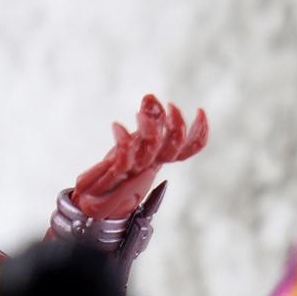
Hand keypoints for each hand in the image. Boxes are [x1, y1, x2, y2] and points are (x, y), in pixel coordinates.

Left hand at [71, 95, 207, 221]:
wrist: (95, 196)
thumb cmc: (116, 169)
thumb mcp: (135, 141)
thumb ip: (146, 120)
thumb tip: (150, 99)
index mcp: (159, 157)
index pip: (189, 148)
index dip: (200, 132)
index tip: (200, 111)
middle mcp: (152, 163)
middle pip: (173, 147)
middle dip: (176, 124)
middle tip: (170, 106)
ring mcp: (136, 168)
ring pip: (151, 149)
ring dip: (150, 127)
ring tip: (140, 112)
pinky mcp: (117, 173)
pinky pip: (124, 158)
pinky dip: (122, 141)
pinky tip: (116, 126)